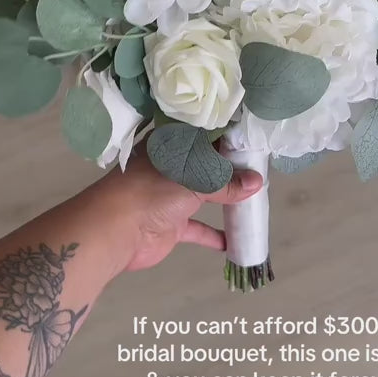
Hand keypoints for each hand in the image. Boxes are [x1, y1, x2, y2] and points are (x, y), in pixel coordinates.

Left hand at [89, 151, 262, 272]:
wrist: (115, 230)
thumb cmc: (152, 192)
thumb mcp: (194, 180)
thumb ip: (225, 183)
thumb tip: (256, 182)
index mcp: (171, 146)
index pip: (203, 136)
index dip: (227, 138)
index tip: (253, 140)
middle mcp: (171, 167)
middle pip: (206, 166)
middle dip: (231, 170)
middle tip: (262, 170)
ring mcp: (170, 196)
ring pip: (203, 195)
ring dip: (224, 200)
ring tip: (253, 200)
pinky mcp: (171, 224)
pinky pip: (197, 228)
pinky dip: (214, 234)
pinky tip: (234, 240)